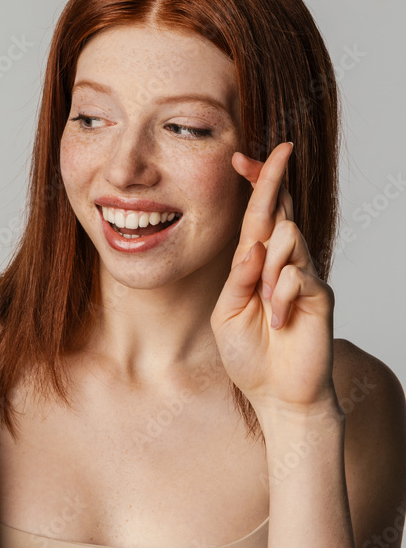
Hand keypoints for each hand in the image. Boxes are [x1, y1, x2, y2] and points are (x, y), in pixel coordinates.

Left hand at [211, 143, 336, 415]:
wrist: (276, 394)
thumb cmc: (249, 354)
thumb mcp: (227, 313)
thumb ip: (238, 279)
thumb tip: (254, 247)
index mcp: (255, 265)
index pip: (256, 216)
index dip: (253, 186)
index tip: (241, 157)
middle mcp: (282, 264)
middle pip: (279, 212)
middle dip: (271, 181)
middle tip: (272, 153)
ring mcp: (304, 277)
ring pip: (289, 238)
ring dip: (269, 266)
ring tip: (265, 304)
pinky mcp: (320, 295)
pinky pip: (298, 275)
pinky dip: (281, 296)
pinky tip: (280, 320)